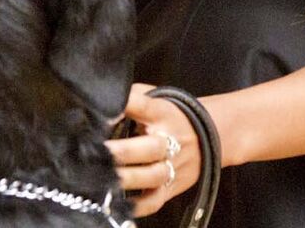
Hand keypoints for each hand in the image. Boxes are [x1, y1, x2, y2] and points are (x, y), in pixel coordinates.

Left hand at [107, 83, 201, 216]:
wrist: (210, 134)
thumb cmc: (170, 116)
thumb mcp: (156, 98)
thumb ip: (131, 98)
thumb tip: (100, 104)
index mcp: (162, 112)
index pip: (144, 104)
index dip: (126, 107)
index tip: (104, 113)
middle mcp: (170, 138)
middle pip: (150, 147)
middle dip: (121, 152)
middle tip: (95, 153)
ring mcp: (173, 165)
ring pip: (152, 176)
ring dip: (126, 179)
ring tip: (101, 179)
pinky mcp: (172, 187)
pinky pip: (155, 200)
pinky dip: (137, 206)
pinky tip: (118, 203)